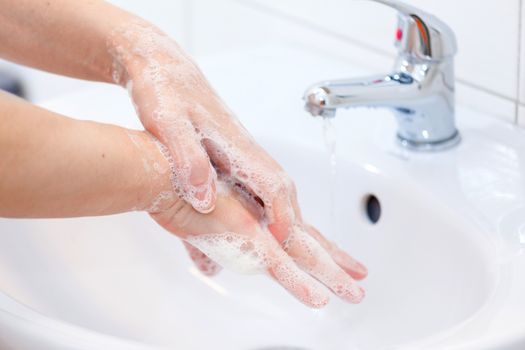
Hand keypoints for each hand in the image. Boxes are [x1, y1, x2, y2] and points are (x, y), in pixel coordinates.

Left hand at [107, 21, 366, 283]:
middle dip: (314, 234)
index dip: (283, 221)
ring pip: (285, 200)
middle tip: (343, 267)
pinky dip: (283, 220)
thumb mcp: (167, 122)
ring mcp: (247, 159)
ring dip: (305, 231)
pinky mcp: (238, 161)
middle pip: (291, 199)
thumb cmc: (165, 92)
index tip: (293, 250)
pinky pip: (269, 198)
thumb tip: (205, 198)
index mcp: (237, 146)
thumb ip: (187, 158)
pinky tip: (280, 235)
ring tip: (331, 259)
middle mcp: (249, 154)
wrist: (166, 69)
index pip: (272, 189)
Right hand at [151, 179, 366, 307]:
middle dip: (336, 259)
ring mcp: (259, 226)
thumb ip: (206, 249)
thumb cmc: (173, 189)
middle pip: (309, 242)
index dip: (314, 247)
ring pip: (306, 255)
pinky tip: (319, 299)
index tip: (333, 259)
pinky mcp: (246, 234)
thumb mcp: (195, 227)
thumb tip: (210, 269)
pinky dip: (301, 284)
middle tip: (359, 274)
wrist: (159, 171)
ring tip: (356, 294)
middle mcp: (264, 218)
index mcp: (254, 215)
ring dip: (332, 276)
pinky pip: (281, 265)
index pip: (293, 235)